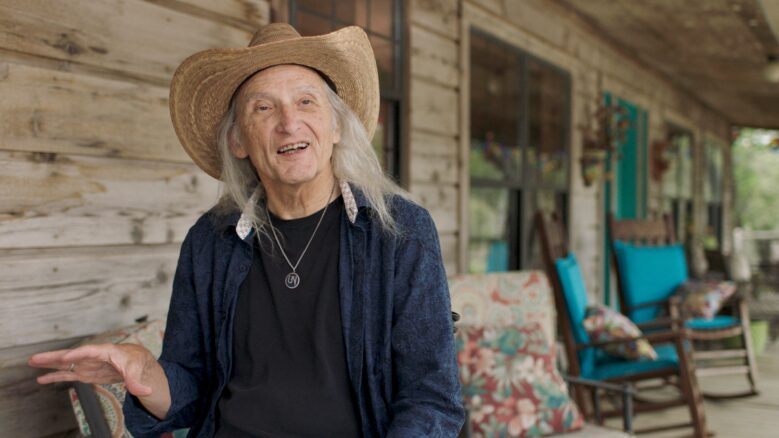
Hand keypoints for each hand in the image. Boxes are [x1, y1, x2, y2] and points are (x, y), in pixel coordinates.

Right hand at [28, 343, 155, 396]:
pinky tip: (41, 378)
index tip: (65, 358)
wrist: (135, 361)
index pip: (89, 351)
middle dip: (54, 357)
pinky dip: (55, 377)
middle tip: (35, 358)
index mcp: (105, 351)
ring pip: (65, 364)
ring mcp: (87, 365)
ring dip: (49, 364)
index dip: (77, 354)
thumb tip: (145, 392)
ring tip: (31, 362)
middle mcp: (92, 357)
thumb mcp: (137, 371)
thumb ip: (137, 382)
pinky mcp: (85, 373)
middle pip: (71, 355)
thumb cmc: (135, 360)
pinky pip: (67, 375)